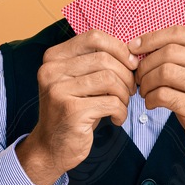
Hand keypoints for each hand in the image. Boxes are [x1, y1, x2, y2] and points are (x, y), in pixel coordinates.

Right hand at [17, 29, 136, 184]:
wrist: (51, 147)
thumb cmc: (73, 111)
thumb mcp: (79, 81)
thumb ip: (96, 62)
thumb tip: (133, 52)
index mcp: (54, 57)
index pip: (94, 37)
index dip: (119, 48)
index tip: (131, 64)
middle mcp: (52, 70)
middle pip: (104, 58)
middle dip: (126, 75)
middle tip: (130, 90)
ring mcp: (59, 90)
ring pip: (110, 79)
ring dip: (124, 94)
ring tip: (122, 104)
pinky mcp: (71, 111)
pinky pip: (111, 102)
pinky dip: (121, 111)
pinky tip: (117, 119)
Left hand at [128, 25, 184, 170]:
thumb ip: (183, 60)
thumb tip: (142, 46)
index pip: (180, 33)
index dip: (152, 38)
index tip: (134, 48)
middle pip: (170, 51)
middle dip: (146, 64)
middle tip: (138, 78)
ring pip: (166, 72)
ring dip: (147, 82)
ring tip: (145, 92)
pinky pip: (165, 95)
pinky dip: (151, 98)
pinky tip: (151, 104)